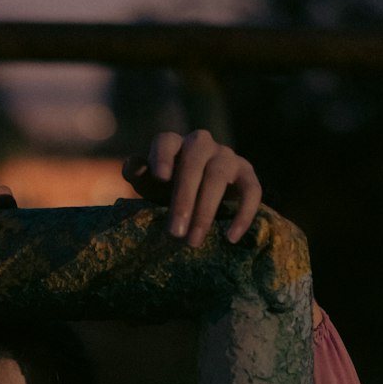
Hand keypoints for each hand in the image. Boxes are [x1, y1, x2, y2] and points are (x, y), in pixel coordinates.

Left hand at [122, 130, 261, 247]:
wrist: (202, 193)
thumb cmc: (169, 188)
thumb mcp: (150, 184)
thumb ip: (139, 174)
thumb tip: (132, 167)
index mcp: (174, 145)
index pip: (166, 141)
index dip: (162, 156)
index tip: (160, 178)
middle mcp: (201, 144)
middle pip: (194, 164)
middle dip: (184, 199)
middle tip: (175, 233)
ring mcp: (226, 156)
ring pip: (219, 177)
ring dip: (206, 211)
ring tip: (193, 242)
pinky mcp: (246, 173)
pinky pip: (251, 190)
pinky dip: (243, 214)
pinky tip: (230, 238)